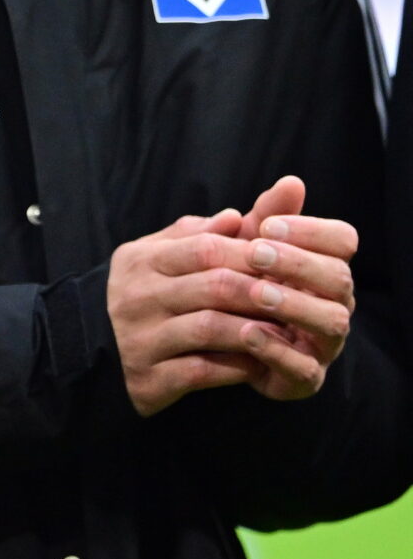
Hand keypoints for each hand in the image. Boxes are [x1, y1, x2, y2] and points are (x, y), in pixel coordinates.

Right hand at [107, 176, 353, 416]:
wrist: (97, 348)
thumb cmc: (148, 294)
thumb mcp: (167, 255)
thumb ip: (204, 233)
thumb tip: (244, 212)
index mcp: (141, 260)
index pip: (206, 248)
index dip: (252, 254)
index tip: (289, 264)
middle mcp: (135, 296)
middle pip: (214, 287)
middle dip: (263, 294)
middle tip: (300, 301)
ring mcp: (138, 338)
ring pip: (209, 328)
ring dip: (255, 331)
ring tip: (286, 333)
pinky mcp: (146, 377)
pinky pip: (200, 370)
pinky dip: (236, 367)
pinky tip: (259, 364)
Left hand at [229, 176, 355, 379]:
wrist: (216, 343)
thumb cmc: (240, 285)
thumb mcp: (246, 249)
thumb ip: (267, 218)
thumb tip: (291, 181)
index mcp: (324, 267)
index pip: (343, 241)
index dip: (311, 230)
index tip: (267, 225)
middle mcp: (333, 303)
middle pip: (339, 278)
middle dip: (299, 263)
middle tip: (256, 253)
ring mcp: (324, 342)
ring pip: (332, 322)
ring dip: (294, 304)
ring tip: (256, 291)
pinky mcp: (304, 377)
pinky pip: (304, 367)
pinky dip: (277, 350)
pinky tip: (247, 332)